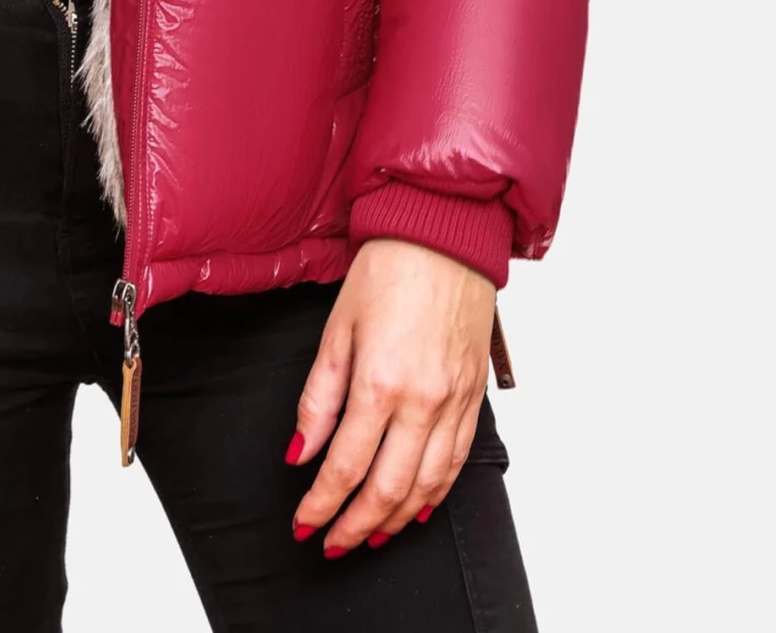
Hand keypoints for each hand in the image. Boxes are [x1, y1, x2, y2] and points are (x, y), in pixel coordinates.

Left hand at [287, 237, 493, 554]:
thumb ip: (319, 397)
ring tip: (369, 535)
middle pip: (387, 489)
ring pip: (427, 486)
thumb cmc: (388, 269)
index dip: (321, 505)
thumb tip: (300, 450)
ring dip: (395, 520)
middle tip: (332, 543)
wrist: (444, 233)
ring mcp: (455, 402)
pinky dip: (437, 493)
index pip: (345, 467)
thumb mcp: (337, 328)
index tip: (304, 523)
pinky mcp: (475, 396)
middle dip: (355, 525)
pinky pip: (458, 461)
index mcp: (381, 383)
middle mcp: (423, 402)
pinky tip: (419, 507)